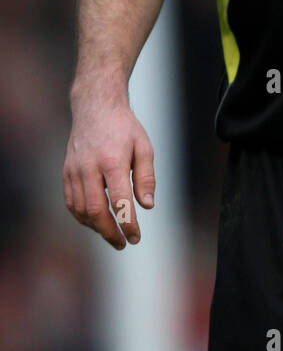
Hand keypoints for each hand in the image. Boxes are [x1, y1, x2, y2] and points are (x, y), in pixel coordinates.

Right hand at [63, 93, 155, 249]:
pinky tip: (96, 222)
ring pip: (80, 209)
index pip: (119, 200)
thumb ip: (146, 177)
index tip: (136, 237)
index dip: (127, 223)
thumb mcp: (144, 147)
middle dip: (110, 232)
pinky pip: (71, 202)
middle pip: (95, 210)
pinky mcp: (66, 172)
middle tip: (123, 243)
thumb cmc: (124, 128)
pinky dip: (83, 217)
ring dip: (96, 227)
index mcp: (112, 160)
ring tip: (113, 235)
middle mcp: (89, 167)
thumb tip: (147, 205)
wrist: (95, 107)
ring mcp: (74, 170)